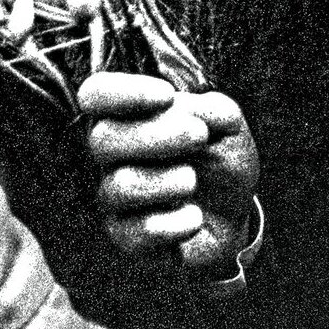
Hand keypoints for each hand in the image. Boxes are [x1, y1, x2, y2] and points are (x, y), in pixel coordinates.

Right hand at [79, 72, 258, 276]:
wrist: (234, 212)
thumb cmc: (220, 157)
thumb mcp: (227, 123)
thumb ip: (209, 108)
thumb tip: (182, 110)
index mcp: (127, 116)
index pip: (95, 95)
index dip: (123, 92)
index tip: (167, 97)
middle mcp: (112, 155)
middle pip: (102, 139)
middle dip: (156, 134)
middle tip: (199, 135)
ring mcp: (115, 197)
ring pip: (120, 186)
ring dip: (167, 181)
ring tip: (192, 180)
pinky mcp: (127, 236)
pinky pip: (138, 231)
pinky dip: (175, 223)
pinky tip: (194, 217)